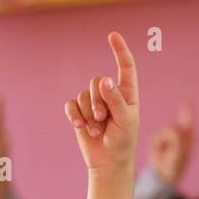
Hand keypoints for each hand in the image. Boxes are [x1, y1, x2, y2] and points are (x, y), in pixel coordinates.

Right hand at [64, 31, 139, 176]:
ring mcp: (93, 103)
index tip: (112, 35)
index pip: (125, 67)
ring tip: (97, 129)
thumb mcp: (125, 121)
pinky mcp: (79, 113)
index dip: (119, 50)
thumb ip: (116, 100)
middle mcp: (110, 94)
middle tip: (103, 119)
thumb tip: (105, 80)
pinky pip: (71, 104)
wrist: (108, 162)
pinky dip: (74, 115)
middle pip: (97, 81)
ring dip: (88, 114)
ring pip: (84, 94)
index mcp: (127, 94)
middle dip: (97, 101)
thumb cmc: (123, 142)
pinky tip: (80, 127)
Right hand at [149, 102, 193, 185]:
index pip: (189, 122)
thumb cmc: (175, 164)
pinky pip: (156, 135)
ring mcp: (168, 138)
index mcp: (189, 137)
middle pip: (173, 127)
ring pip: (164, 130)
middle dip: (169, 135)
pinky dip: (157, 142)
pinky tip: (159, 149)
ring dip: (163, 140)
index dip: (187, 112)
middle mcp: (179, 136)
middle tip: (170, 145)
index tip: (185, 102)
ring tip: (165, 149)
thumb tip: (172, 127)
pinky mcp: (158, 140)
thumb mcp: (180, 150)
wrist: (163, 175)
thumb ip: (177, 136)